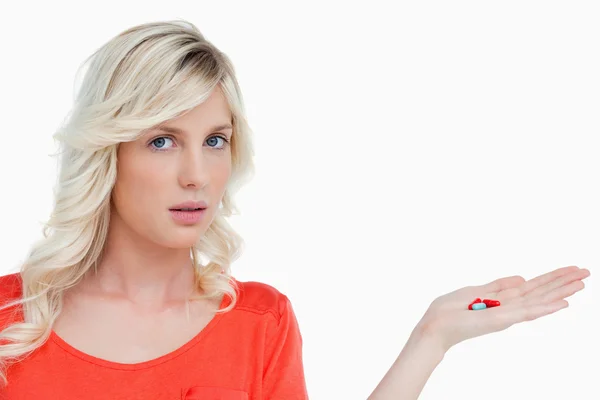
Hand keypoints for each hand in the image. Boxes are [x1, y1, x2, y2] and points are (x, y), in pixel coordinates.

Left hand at [411, 265, 590, 351]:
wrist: (436, 326)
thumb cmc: (452, 310)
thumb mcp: (477, 290)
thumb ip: (500, 285)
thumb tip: (522, 277)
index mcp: (503, 298)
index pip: (533, 286)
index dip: (552, 277)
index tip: (571, 268)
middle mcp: (509, 306)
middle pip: (541, 291)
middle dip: (563, 281)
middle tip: (586, 272)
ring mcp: (507, 314)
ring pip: (539, 299)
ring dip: (561, 291)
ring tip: (582, 282)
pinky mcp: (500, 319)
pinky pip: (526, 312)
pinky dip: (545, 308)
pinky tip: (562, 302)